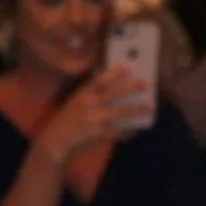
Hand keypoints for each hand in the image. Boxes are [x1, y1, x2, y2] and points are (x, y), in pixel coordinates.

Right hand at [33, 64, 148, 165]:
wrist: (57, 140)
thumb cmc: (70, 117)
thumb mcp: (76, 100)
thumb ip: (90, 89)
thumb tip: (103, 73)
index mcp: (83, 94)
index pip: (100, 80)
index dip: (114, 72)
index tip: (128, 66)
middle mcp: (88, 105)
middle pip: (113, 94)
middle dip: (131, 88)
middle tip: (146, 83)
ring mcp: (93, 119)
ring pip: (119, 113)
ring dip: (136, 110)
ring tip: (149, 107)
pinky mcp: (97, 134)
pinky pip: (117, 132)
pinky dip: (128, 131)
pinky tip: (137, 130)